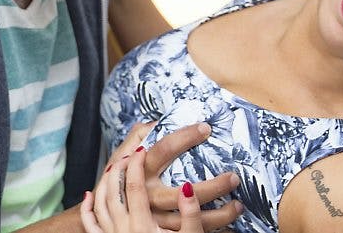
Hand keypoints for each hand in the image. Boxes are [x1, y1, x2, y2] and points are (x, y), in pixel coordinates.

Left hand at [82, 149, 201, 232]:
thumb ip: (190, 214)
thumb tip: (187, 187)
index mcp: (141, 225)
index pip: (133, 186)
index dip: (136, 165)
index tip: (141, 149)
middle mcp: (122, 229)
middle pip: (112, 190)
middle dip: (118, 168)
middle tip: (127, 153)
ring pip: (99, 203)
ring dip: (104, 183)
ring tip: (112, 167)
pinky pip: (90, 225)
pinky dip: (87, 209)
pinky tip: (89, 196)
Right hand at [104, 122, 242, 231]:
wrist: (103, 214)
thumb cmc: (118, 178)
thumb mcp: (122, 153)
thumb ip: (139, 135)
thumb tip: (159, 120)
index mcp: (139, 170)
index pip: (163, 148)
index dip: (185, 137)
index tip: (206, 128)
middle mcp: (147, 195)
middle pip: (183, 192)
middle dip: (212, 186)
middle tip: (234, 177)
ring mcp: (154, 218)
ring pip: (190, 220)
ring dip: (218, 215)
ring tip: (239, 205)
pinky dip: (210, 231)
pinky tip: (229, 226)